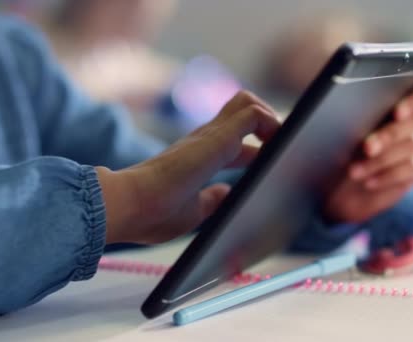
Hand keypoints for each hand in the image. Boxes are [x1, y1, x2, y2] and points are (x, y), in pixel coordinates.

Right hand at [98, 91, 280, 243]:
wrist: (130, 206)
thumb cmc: (152, 213)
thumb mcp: (193, 210)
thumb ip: (211, 200)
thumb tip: (226, 194)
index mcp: (198, 156)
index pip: (232, 138)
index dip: (256, 148)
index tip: (270, 164)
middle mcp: (204, 140)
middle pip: (240, 112)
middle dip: (266, 126)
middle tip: (282, 150)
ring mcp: (210, 136)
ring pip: (247, 103)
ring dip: (269, 119)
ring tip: (280, 145)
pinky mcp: (217, 137)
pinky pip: (253, 114)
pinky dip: (271, 124)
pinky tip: (277, 147)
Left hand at [323, 81, 412, 222]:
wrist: (330, 188)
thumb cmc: (326, 150)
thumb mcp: (322, 129)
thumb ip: (327, 112)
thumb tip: (309, 111)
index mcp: (393, 102)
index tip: (397, 111)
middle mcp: (409, 123)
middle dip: (388, 135)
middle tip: (365, 147)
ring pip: (410, 147)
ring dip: (379, 160)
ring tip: (352, 170)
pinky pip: (409, 172)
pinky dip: (385, 176)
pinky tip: (365, 182)